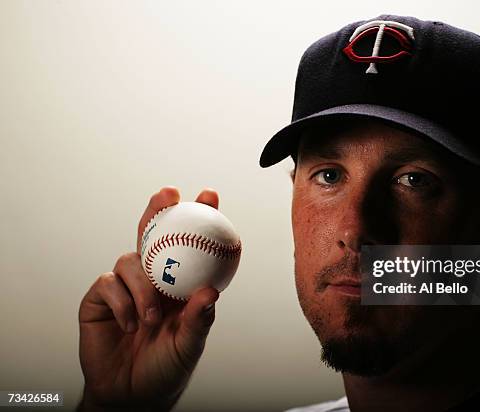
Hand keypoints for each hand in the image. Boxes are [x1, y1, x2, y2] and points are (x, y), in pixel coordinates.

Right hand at [78, 187, 220, 410]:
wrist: (131, 393)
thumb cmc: (166, 366)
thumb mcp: (188, 344)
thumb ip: (198, 320)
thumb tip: (210, 291)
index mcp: (179, 284)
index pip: (190, 245)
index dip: (199, 217)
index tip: (210, 196)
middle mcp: (152, 279)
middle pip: (152, 235)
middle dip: (158, 209)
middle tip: (168, 194)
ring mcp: (125, 286)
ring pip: (129, 260)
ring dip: (143, 286)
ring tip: (152, 316)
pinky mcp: (100, 299)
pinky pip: (108, 284)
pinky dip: (122, 302)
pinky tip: (132, 324)